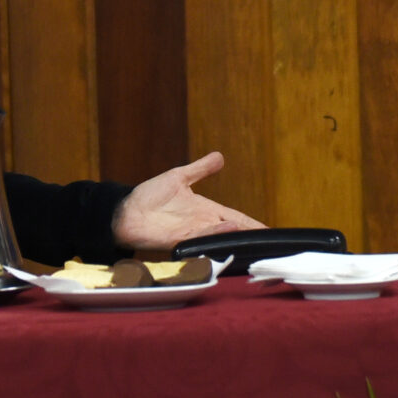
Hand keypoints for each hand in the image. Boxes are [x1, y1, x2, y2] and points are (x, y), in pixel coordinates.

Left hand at [114, 152, 264, 253]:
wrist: (126, 210)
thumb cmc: (149, 196)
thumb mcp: (180, 177)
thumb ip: (200, 169)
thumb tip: (220, 156)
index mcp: (206, 210)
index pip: (235, 217)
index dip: (252, 223)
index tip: (270, 230)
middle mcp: (202, 224)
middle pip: (232, 230)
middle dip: (250, 235)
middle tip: (272, 241)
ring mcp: (192, 233)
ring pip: (220, 234)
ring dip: (236, 233)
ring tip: (254, 231)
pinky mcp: (179, 239)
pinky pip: (201, 236)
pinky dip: (215, 232)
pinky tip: (228, 227)